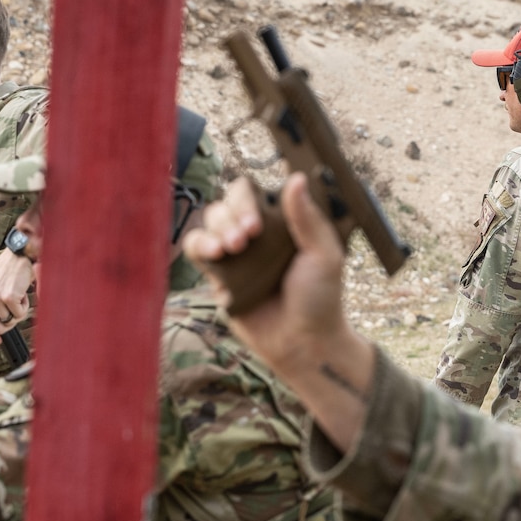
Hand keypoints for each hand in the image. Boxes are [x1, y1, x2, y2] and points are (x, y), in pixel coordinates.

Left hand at [0, 253, 33, 340]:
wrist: (18, 255)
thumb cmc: (9, 271)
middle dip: (10, 324)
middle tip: (15, 311)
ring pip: (11, 321)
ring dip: (19, 311)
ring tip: (18, 296)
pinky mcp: (8, 297)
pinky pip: (20, 314)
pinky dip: (25, 306)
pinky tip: (22, 293)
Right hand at [183, 173, 376, 452]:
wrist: (303, 344)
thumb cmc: (320, 299)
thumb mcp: (324, 255)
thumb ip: (307, 218)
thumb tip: (296, 177)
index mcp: (280, 221)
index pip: (250, 192)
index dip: (246, 201)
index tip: (256, 224)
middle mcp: (255, 233)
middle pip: (224, 205)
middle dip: (229, 217)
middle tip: (244, 240)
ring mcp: (235, 255)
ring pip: (208, 224)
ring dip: (214, 231)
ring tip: (229, 250)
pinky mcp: (219, 277)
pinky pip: (197, 251)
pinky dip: (200, 248)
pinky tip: (215, 257)